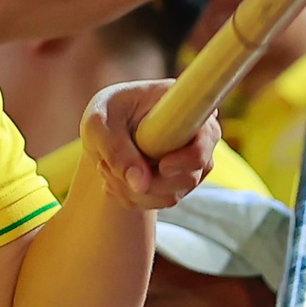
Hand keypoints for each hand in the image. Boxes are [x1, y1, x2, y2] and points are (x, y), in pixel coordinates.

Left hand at [82, 79, 218, 208]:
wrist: (105, 130)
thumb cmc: (104, 114)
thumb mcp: (98, 123)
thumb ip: (116, 150)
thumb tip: (141, 185)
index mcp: (185, 105)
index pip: (207, 136)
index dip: (189, 158)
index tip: (162, 167)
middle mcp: (198, 134)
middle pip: (189, 176)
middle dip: (145, 180)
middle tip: (105, 166)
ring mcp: (192, 160)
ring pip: (172, 194)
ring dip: (133, 191)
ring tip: (105, 168)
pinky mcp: (180, 180)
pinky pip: (161, 201)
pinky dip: (133, 197)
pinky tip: (114, 180)